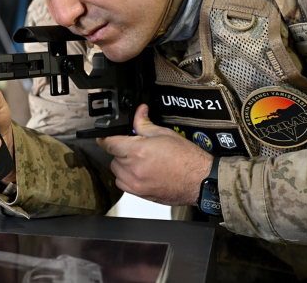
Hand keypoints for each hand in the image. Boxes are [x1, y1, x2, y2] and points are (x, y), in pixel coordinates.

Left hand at [97, 104, 213, 205]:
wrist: (201, 181)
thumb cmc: (188, 158)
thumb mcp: (165, 134)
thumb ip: (144, 123)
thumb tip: (138, 112)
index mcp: (137, 151)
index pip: (108, 143)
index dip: (105, 138)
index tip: (104, 136)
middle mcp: (134, 169)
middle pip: (112, 157)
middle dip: (120, 150)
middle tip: (135, 146)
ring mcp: (136, 184)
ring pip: (116, 171)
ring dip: (122, 164)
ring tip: (139, 160)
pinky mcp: (141, 194)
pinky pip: (123, 184)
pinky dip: (126, 177)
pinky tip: (139, 171)